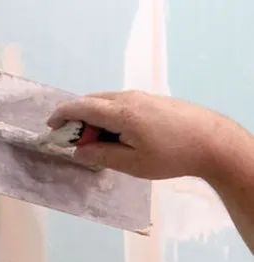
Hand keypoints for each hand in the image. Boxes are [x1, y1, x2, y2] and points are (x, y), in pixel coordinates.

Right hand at [47, 91, 235, 179]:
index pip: (82, 107)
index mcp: (121, 113)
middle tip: (72, 142)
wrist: (212, 141)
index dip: (62, 115)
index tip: (50, 127)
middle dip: (76, 119)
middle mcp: (128, 98)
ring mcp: (141, 97)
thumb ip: (102, 156)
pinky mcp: (150, 101)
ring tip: (93, 142)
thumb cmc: (170, 156)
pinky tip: (114, 136)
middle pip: (91, 101)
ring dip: (93, 119)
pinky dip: (107, 117)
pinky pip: (119, 104)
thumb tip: (79, 152)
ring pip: (105, 102)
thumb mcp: (132, 164)